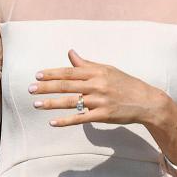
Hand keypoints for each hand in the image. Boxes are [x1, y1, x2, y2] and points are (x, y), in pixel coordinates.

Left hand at [29, 49, 166, 127]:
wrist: (146, 101)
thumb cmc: (125, 84)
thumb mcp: (107, 70)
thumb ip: (87, 64)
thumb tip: (70, 53)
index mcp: (97, 72)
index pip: (70, 71)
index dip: (52, 73)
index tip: (37, 75)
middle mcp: (97, 85)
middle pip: (67, 85)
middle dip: (46, 87)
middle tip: (29, 89)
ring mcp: (100, 101)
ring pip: (71, 102)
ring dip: (51, 103)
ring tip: (36, 104)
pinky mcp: (103, 115)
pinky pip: (81, 118)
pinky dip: (66, 121)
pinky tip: (53, 123)